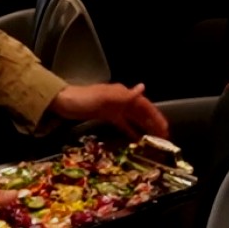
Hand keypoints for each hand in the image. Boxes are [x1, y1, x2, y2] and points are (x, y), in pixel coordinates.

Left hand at [49, 83, 169, 138]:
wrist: (63, 102)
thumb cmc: (84, 98)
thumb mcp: (106, 97)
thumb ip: (125, 95)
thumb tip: (143, 87)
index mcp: (122, 93)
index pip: (144, 105)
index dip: (156, 116)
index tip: (165, 129)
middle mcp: (120, 99)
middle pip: (141, 112)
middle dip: (153, 123)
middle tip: (164, 139)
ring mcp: (113, 108)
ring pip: (133, 118)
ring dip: (144, 128)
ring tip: (154, 140)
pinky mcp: (105, 115)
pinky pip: (122, 123)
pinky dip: (130, 130)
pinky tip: (136, 139)